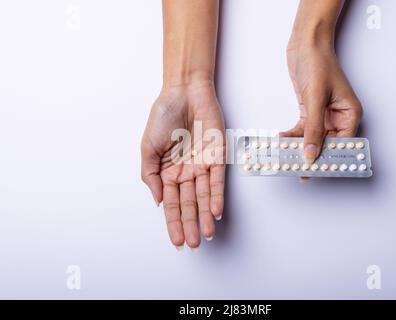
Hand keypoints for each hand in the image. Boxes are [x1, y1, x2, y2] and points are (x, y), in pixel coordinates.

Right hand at [141, 82, 224, 249]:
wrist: (183, 92)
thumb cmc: (163, 115)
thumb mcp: (148, 147)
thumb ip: (149, 175)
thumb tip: (158, 200)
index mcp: (168, 172)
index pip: (172, 203)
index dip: (173, 222)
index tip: (176, 241)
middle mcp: (186, 172)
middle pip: (189, 204)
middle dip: (190, 224)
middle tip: (192, 244)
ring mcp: (202, 165)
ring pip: (204, 196)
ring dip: (205, 215)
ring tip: (206, 234)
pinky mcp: (217, 156)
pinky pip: (217, 180)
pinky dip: (216, 195)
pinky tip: (216, 211)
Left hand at [282, 45, 362, 163]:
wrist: (306, 44)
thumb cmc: (319, 64)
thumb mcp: (316, 99)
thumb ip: (313, 129)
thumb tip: (311, 154)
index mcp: (350, 114)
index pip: (343, 145)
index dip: (330, 160)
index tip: (316, 171)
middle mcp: (339, 117)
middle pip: (327, 145)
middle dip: (312, 156)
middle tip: (297, 170)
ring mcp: (324, 115)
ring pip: (313, 139)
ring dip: (299, 147)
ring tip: (285, 157)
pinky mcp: (311, 111)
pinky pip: (302, 130)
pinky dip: (292, 136)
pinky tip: (282, 140)